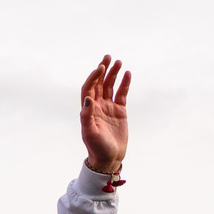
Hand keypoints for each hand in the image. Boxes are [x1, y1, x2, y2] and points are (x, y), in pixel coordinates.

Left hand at [79, 56, 129, 173]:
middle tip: (108, 56)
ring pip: (111, 86)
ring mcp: (109, 107)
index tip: (100, 68)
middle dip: (103, 70)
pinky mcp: (120, 111)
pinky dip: (124, 83)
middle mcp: (97, 106)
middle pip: (99, 83)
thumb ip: (86, 116)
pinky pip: (122, 94)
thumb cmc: (96, 147)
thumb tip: (87, 99)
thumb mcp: (89, 132)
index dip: (93, 77)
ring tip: (119, 62)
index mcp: (88, 109)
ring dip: (114, 74)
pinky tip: (127, 73)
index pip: (88, 88)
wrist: (109, 157)